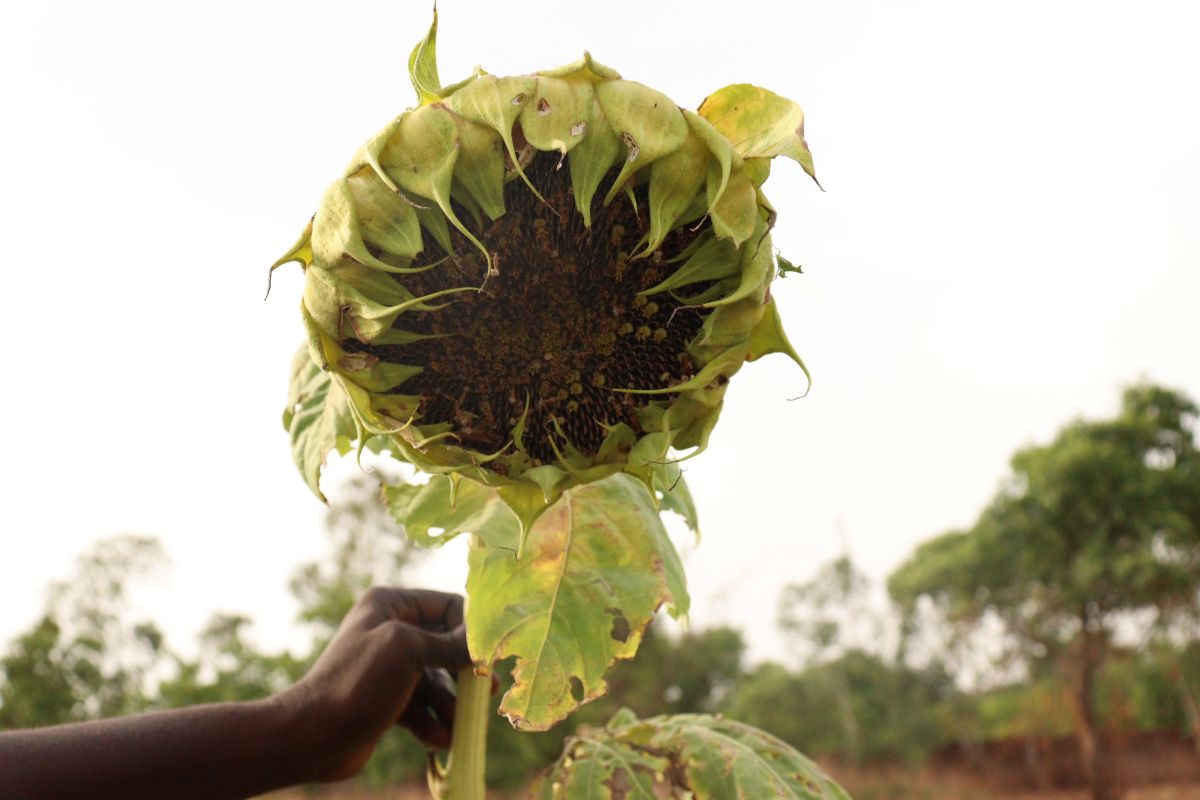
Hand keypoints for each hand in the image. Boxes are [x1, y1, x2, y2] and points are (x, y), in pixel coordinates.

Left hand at [280, 587, 472, 781]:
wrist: (312, 736)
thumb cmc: (358, 682)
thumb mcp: (408, 651)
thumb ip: (451, 644)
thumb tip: (486, 641)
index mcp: (391, 604)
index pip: (448, 606)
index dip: (470, 630)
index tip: (488, 656)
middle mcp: (390, 630)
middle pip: (447, 646)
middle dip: (464, 673)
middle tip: (484, 692)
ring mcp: (389, 667)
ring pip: (437, 681)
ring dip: (450, 704)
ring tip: (456, 726)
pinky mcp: (387, 699)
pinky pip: (422, 706)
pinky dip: (433, 721)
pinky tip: (440, 739)